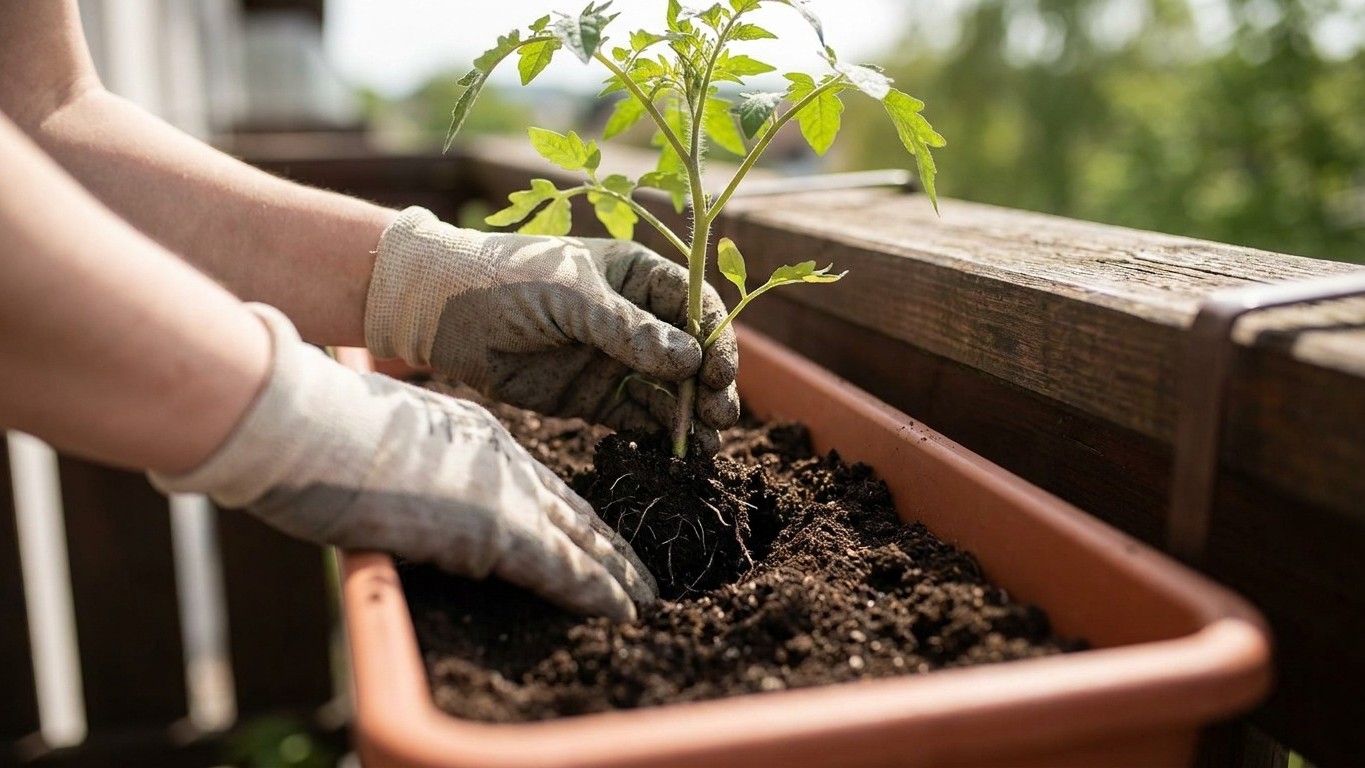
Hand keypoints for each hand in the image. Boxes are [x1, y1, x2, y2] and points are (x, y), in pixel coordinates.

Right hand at [151, 304, 656, 620]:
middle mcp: (501, 459)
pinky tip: (622, 609)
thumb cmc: (314, 430)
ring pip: (577, 539)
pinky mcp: (493, 529)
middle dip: (607, 544)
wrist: (300, 421)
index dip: (571, 515)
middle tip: (641, 573)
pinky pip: (560, 567)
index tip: (595, 534)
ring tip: (644, 598)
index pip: (540, 482)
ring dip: (614, 573)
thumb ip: (413, 468)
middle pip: (571, 509)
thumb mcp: (379, 440)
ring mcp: (501, 492)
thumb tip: (406, 497)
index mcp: (475, 434)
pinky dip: (595, 591)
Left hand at [363, 207, 738, 451]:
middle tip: (718, 416)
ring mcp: (617, 361)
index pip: (696, 306)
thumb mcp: (571, 296)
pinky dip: (660, 436)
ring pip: (671, 392)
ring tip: (705, 447)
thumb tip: (690, 361)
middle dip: (710, 386)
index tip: (719, 372)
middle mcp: (636, 319)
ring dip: (692, 417)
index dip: (717, 338)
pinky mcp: (595, 399)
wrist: (440, 311)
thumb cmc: (507, 280)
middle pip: (692, 355)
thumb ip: (629, 330)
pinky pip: (640, 419)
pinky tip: (676, 453)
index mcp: (638, 277)